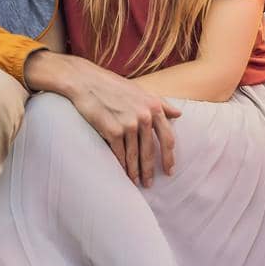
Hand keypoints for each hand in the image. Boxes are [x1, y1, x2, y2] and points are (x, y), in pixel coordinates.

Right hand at [30, 53, 179, 186]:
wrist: (85, 81)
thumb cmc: (112, 85)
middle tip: (150, 183)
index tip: (169, 170)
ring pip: (134, 155)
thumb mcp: (140, 91)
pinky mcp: (113, 131)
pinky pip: (119, 154)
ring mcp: (129, 124)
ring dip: (135, 171)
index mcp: (154, 106)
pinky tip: (122, 173)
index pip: (167, 138)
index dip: (169, 157)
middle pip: (150, 151)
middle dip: (149, 170)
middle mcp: (144, 116)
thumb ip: (161, 103)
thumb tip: (179, 114)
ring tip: (135, 182)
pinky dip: (121, 166)